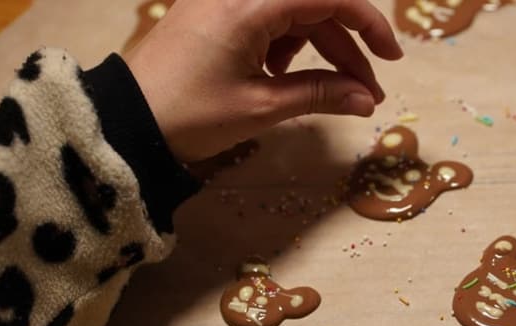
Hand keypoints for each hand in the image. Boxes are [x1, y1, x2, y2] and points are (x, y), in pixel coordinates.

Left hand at [122, 0, 402, 161]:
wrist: (124, 123)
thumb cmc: (189, 114)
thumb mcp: (260, 107)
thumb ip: (320, 95)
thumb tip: (366, 100)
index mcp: (250, 4)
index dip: (368, 23)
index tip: (391, 58)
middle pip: (313, 6)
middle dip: (346, 49)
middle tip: (368, 94)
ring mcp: (224, 1)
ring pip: (294, 14)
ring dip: (320, 50)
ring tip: (330, 94)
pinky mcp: (214, 14)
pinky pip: (268, 19)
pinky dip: (288, 46)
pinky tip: (284, 76)